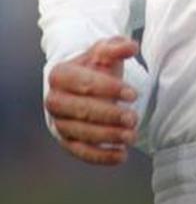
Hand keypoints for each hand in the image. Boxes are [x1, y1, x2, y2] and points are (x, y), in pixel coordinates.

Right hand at [45, 35, 139, 166]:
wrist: (82, 85)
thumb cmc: (94, 67)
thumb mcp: (104, 52)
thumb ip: (117, 47)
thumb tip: (132, 47)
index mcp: (60, 75)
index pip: (84, 83)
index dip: (110, 89)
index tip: (134, 94)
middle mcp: (54, 101)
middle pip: (82, 111)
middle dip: (110, 115)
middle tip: (134, 118)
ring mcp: (58, 123)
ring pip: (82, 133)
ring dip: (108, 137)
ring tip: (131, 135)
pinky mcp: (66, 142)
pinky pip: (82, 152)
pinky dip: (101, 157)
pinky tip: (122, 154)